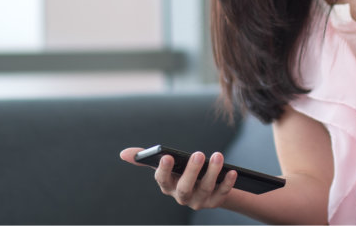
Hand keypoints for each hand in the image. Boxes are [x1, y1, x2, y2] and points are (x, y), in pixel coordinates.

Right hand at [118, 147, 237, 209]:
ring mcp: (198, 201)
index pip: (162, 180)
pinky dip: (227, 184)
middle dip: (191, 172)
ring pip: (205, 189)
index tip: (167, 157)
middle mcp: (181, 196)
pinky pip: (221, 194)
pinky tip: (232, 171)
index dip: (164, 170)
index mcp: (167, 186)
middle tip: (198, 153)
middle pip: (185, 188)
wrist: (206, 187)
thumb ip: (146, 159)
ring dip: (212, 173)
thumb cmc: (182, 172)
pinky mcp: (214, 202)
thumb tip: (123, 154)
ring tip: (217, 156)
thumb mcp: (167, 165)